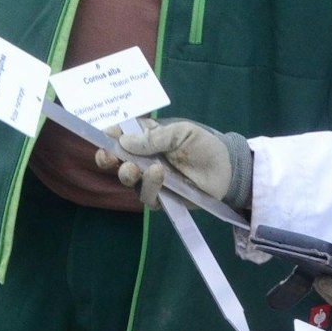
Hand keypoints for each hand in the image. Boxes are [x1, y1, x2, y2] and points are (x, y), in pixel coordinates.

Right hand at [90, 117, 251, 210]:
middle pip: (116, 160)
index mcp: (146, 138)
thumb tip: (124, 141)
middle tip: (108, 157)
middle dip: (108, 158)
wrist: (228, 170)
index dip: (109, 135)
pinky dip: (149, 186)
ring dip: (128, 173)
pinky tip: (158, 175)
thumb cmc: (204, 145)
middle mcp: (143, 159)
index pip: (120, 136)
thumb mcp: (181, 132)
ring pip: (128, 179)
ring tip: (138, 168)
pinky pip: (146, 196)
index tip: (103, 135)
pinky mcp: (161, 198)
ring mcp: (150, 179)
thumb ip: (154, 137)